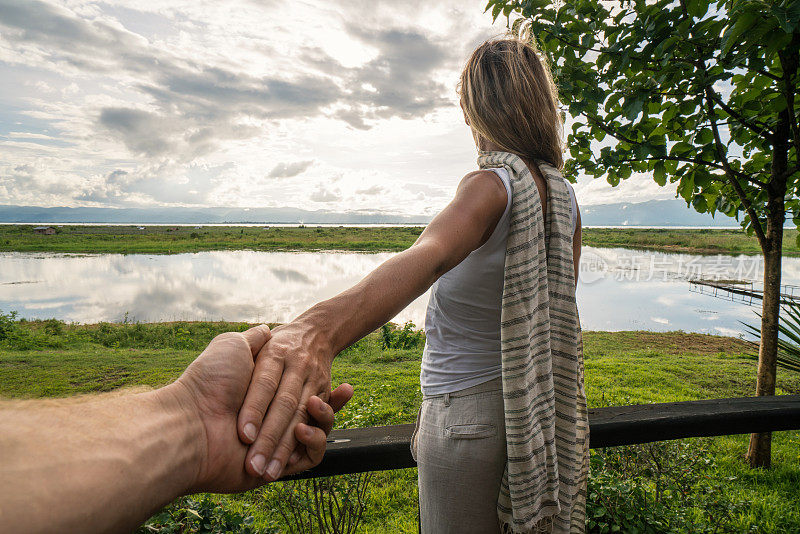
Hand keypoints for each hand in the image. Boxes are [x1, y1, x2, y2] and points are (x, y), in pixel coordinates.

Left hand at [172, 325, 348, 491]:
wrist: (187, 423)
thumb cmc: (209, 381)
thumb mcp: (232, 347)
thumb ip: (252, 340)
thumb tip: (266, 330)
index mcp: (264, 394)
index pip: (298, 390)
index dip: (316, 382)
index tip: (334, 375)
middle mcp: (270, 419)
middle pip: (307, 411)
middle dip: (327, 402)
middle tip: (343, 389)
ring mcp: (275, 442)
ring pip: (314, 430)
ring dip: (324, 418)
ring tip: (320, 404)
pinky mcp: (278, 465)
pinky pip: (310, 457)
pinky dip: (314, 440)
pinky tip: (307, 425)